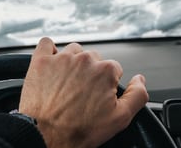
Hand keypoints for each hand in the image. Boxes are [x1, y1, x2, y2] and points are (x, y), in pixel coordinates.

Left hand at [19, 37, 148, 147]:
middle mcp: (85, 59)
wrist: (44, 137)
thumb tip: (140, 79)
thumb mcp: (119, 119)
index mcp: (105, 70)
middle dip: (91, 73)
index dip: (108, 85)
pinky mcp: (41, 61)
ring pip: (73, 51)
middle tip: (82, 93)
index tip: (98, 97)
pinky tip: (52, 64)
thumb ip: (138, 95)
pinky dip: (50, 51)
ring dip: (73, 62)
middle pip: (94, 59)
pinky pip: (47, 43)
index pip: (113, 69)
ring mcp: (61, 58)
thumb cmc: (79, 130)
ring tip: (67, 83)